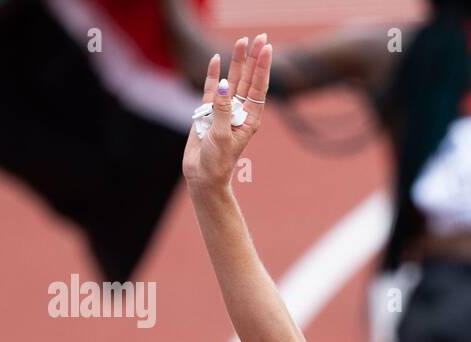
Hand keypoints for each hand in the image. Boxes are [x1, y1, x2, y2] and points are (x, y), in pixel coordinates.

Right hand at [182, 34, 273, 191]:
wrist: (204, 176)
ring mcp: (225, 110)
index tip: (266, 47)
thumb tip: (224, 85)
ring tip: (241, 41)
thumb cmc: (217, 162)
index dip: (262, 66)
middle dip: (254, 58)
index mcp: (250, 118)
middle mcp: (240, 111)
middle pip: (249, 79)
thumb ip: (222, 110)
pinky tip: (217, 60)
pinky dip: (214, 74)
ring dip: (237, 62)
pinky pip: (212, 89)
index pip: (258, 87)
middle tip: (260, 36)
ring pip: (232, 80)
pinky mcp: (209, 112)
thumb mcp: (221, 136)